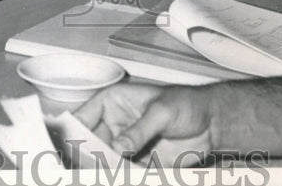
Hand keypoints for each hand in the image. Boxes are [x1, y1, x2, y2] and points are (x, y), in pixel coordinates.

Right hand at [73, 83, 212, 165]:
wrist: (212, 122)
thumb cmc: (186, 103)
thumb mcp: (161, 112)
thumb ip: (139, 130)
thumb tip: (119, 147)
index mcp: (112, 102)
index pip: (84, 116)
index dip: (72, 131)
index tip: (69, 148)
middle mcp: (115, 125)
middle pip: (91, 144)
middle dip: (88, 158)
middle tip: (89, 169)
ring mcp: (126, 145)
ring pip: (107, 162)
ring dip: (106, 171)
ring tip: (108, 175)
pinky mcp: (139, 163)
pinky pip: (125, 174)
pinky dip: (123, 177)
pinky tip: (124, 178)